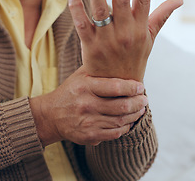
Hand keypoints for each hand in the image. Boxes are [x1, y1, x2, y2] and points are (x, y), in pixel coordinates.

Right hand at [30, 66, 146, 145]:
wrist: (50, 115)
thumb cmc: (70, 92)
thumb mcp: (79, 76)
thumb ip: (97, 68)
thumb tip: (120, 58)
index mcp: (85, 86)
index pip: (116, 87)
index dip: (133, 88)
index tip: (140, 87)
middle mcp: (86, 104)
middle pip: (122, 106)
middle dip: (139, 103)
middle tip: (144, 99)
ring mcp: (88, 121)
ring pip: (121, 120)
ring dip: (135, 115)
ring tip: (140, 109)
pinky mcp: (89, 135)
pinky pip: (115, 133)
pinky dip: (125, 127)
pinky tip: (128, 121)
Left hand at [68, 0, 182, 80]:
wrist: (118, 89)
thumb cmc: (134, 59)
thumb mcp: (150, 39)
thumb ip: (161, 16)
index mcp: (140, 28)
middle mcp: (125, 32)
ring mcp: (107, 40)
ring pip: (101, 10)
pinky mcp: (90, 46)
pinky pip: (83, 25)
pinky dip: (77, 9)